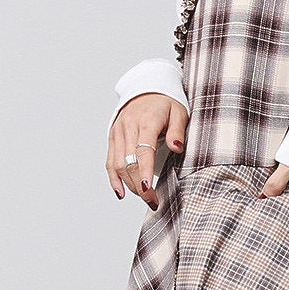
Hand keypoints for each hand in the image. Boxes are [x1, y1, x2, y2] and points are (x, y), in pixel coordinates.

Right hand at [108, 94, 187, 210]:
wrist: (146, 88)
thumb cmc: (165, 102)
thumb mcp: (179, 112)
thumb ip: (177, 131)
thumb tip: (177, 148)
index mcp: (146, 121)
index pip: (143, 151)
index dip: (144, 171)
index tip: (148, 189)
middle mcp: (128, 127)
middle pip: (129, 162)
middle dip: (140, 186)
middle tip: (153, 201)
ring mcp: (118, 132)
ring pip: (118, 164)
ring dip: (129, 185)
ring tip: (144, 197)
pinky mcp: (112, 137)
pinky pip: (110, 161)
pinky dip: (114, 178)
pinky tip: (121, 192)